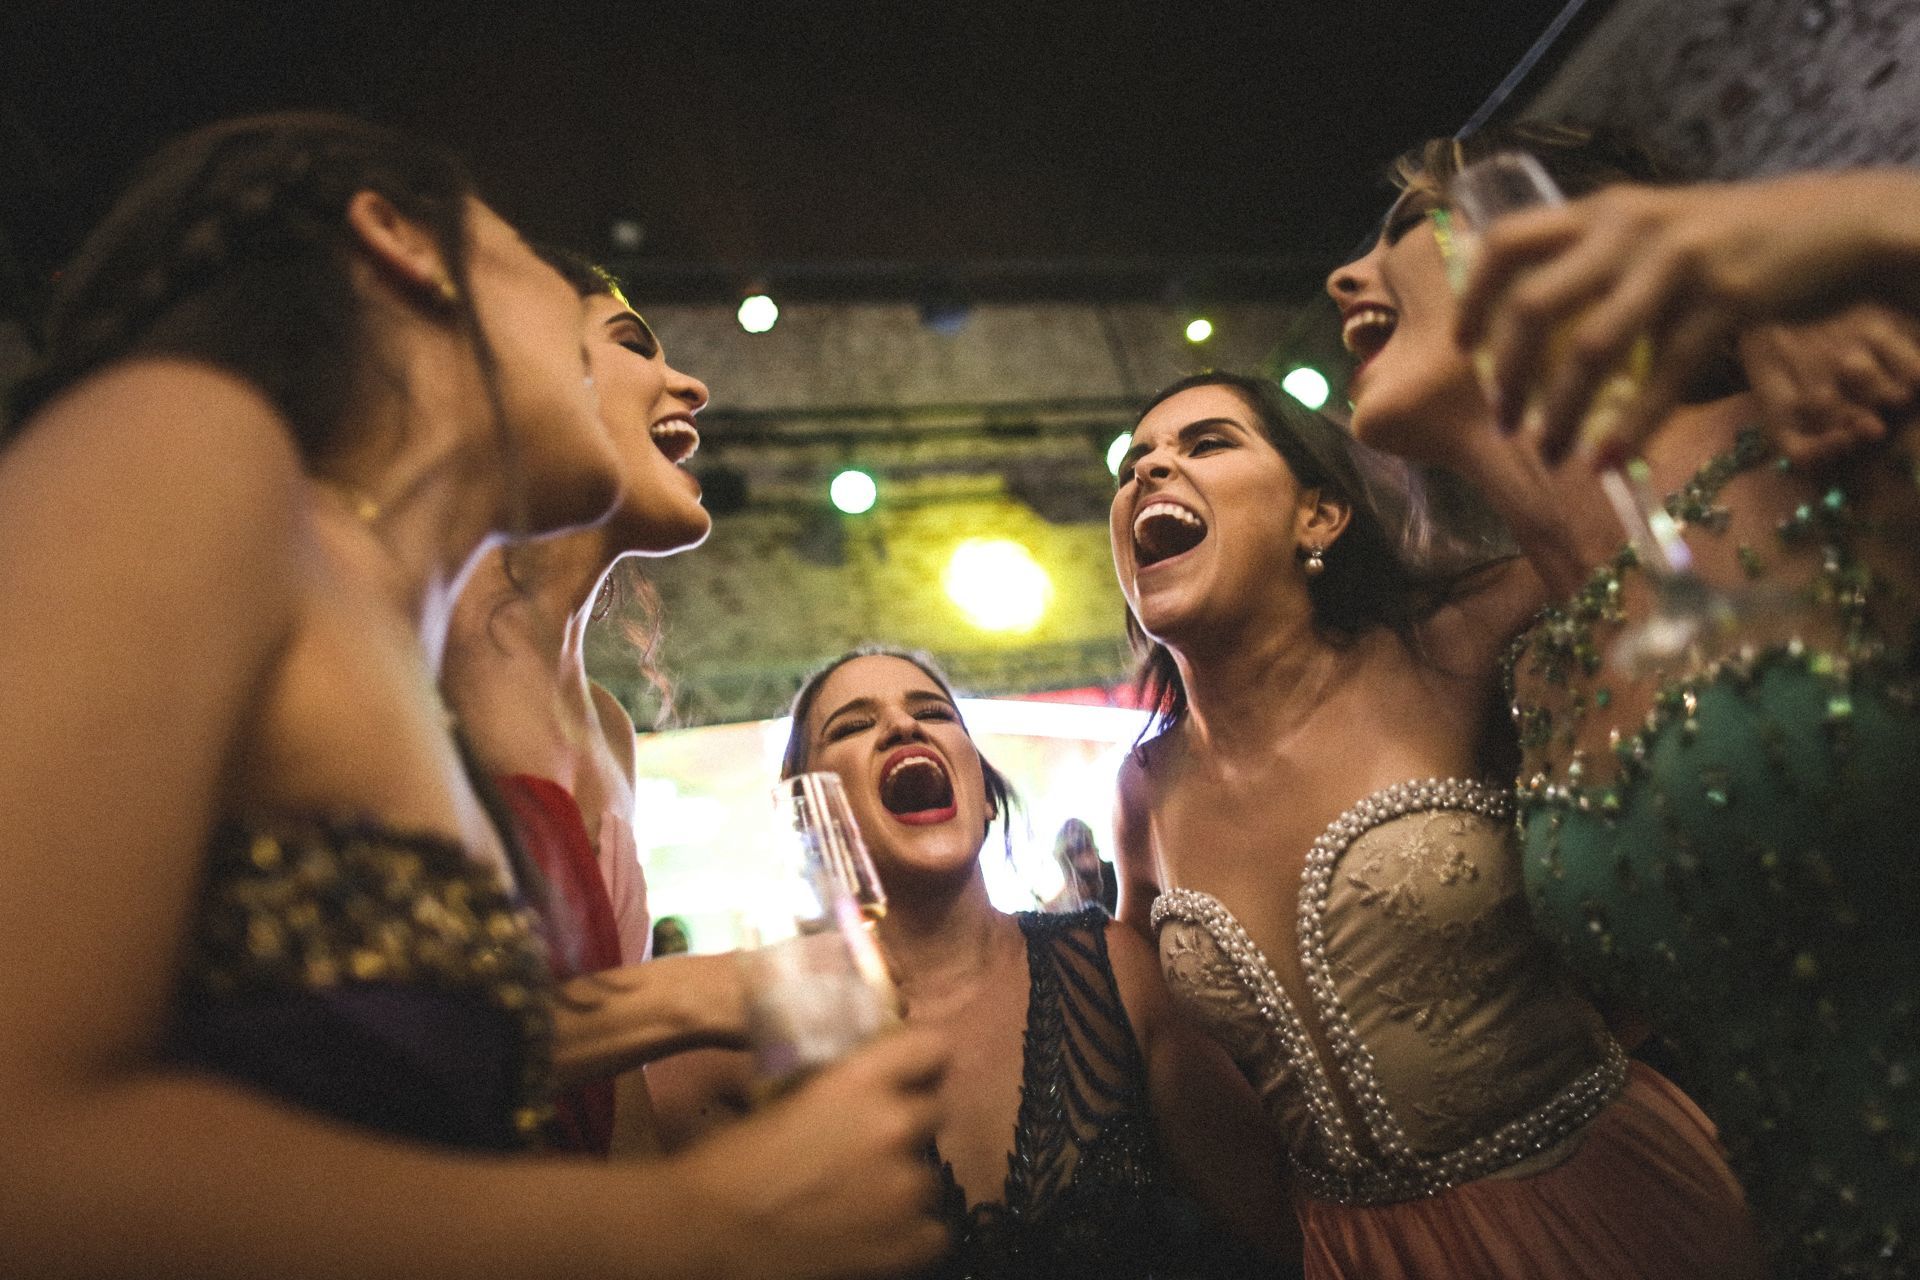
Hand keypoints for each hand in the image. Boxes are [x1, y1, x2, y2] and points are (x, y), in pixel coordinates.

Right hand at [673, 1027, 949, 1279]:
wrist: (707, 1229)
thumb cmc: (731, 1161)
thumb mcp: (787, 1097)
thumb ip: (840, 1087)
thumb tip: (868, 1083)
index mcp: (859, 1080)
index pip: (932, 1048)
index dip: (922, 1064)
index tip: (911, 1077)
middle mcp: (892, 1125)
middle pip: (937, 1112)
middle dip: (908, 1127)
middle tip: (871, 1147)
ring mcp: (903, 1187)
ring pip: (931, 1176)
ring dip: (904, 1183)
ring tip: (862, 1197)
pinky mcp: (904, 1242)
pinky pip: (935, 1232)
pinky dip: (911, 1233)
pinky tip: (874, 1233)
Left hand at [1453, 170, 1919, 465]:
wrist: (1834, 224)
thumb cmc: (1728, 240)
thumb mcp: (1652, 231)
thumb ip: (1595, 265)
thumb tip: (1528, 334)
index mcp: (1602, 210)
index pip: (1507, 242)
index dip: (1473, 298)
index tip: (1462, 350)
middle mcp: (1629, 228)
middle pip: (1533, 305)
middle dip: (1508, 375)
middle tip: (1503, 421)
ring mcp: (1677, 262)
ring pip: (1592, 349)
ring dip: (1560, 413)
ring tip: (1550, 455)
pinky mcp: (1726, 299)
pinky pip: (1664, 376)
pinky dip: (1631, 427)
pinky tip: (1611, 461)